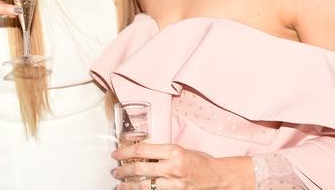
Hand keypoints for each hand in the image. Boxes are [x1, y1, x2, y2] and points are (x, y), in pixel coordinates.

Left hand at [112, 143, 253, 189]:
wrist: (218, 177)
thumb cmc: (201, 161)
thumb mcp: (182, 150)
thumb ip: (163, 152)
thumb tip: (143, 153)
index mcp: (173, 151)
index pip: (142, 150)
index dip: (125, 152)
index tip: (117, 154)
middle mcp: (172, 167)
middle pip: (140, 168)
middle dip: (123, 170)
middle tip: (115, 171)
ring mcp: (174, 184)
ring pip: (144, 185)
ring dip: (129, 185)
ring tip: (120, 184)